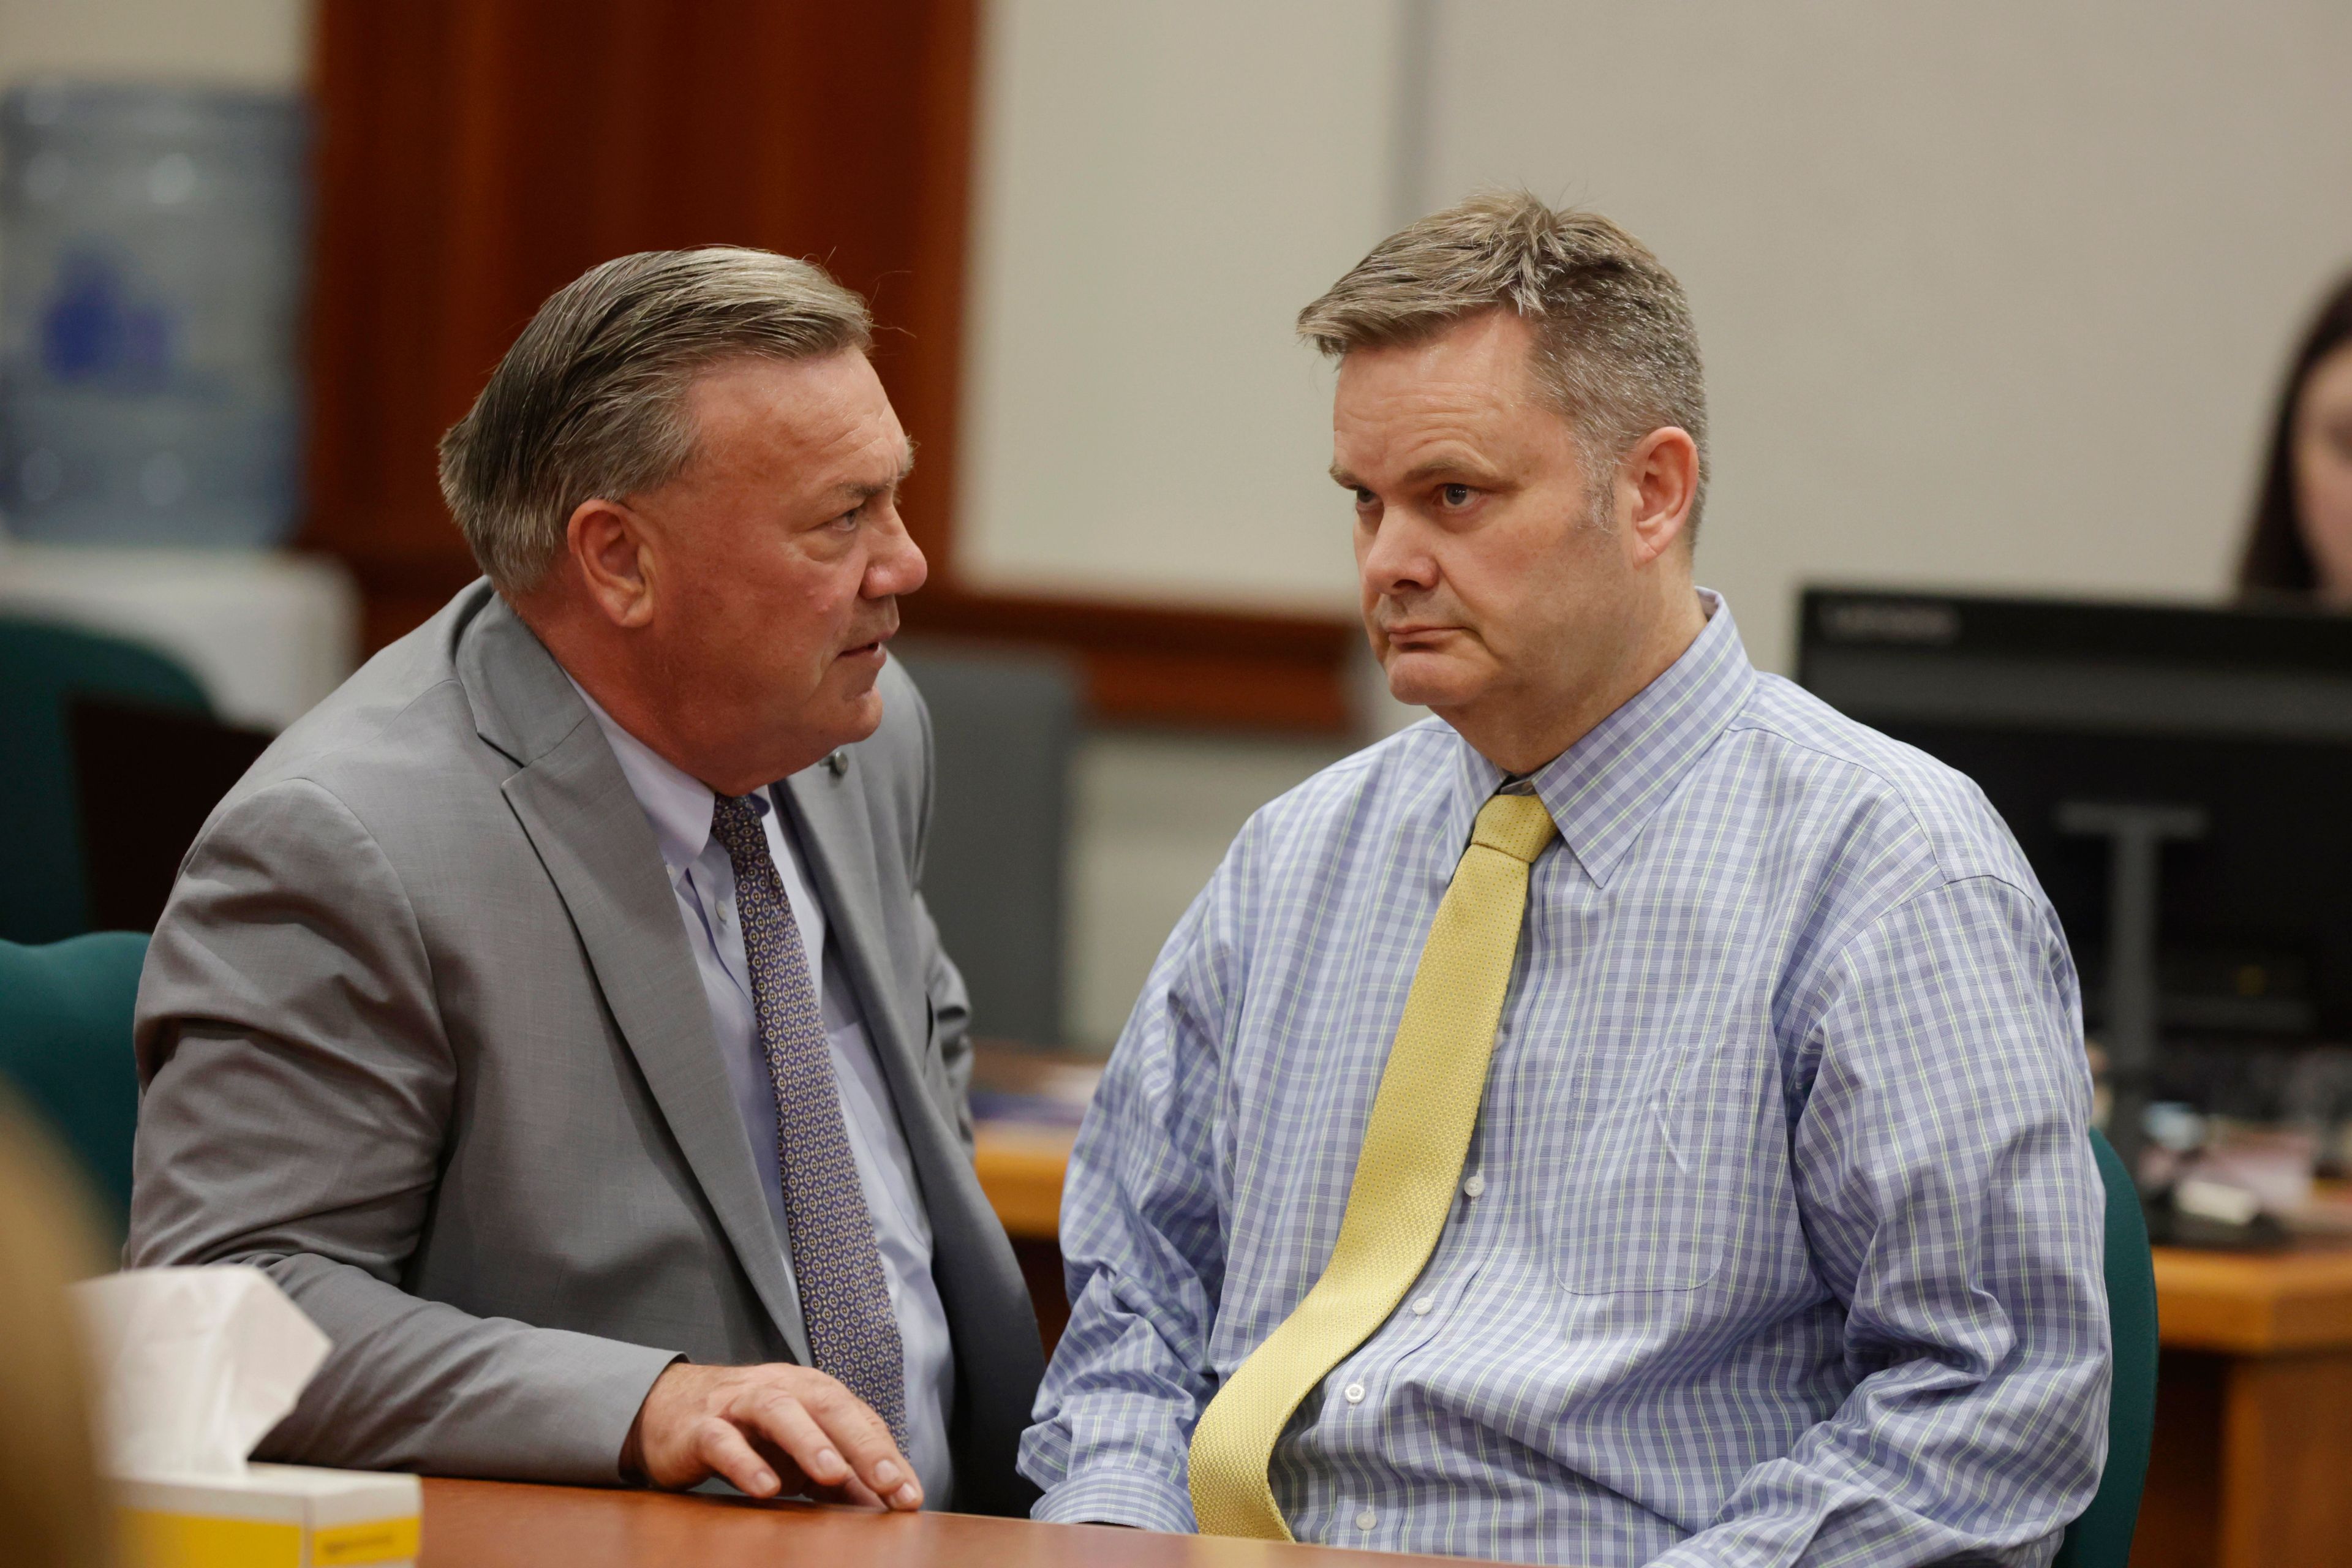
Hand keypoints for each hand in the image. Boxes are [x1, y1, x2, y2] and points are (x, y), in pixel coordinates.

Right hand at [619, 1361, 921, 1509]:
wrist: (666, 1411)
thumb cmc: (748, 1433)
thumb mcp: (799, 1453)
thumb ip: (842, 1476)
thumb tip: (888, 1506)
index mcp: (813, 1392)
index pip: (859, 1420)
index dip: (888, 1456)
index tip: (910, 1497)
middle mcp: (782, 1389)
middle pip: (829, 1406)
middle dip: (862, 1445)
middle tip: (890, 1483)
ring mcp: (739, 1405)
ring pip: (778, 1411)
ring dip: (808, 1442)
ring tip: (832, 1475)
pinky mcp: (700, 1428)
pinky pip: (723, 1440)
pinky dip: (745, 1462)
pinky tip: (766, 1489)